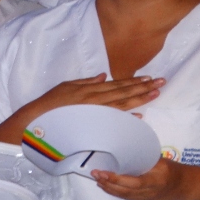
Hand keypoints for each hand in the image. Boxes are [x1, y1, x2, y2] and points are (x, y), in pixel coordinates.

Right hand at [29, 73, 163, 114]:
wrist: (38, 118)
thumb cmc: (50, 102)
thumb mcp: (67, 85)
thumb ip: (86, 81)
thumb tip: (104, 76)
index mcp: (91, 89)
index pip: (117, 84)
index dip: (134, 81)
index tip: (150, 78)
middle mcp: (95, 99)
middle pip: (124, 92)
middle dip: (144, 87)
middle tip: (162, 82)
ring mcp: (95, 111)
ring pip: (122, 104)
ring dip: (140, 99)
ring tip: (156, 93)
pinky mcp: (92, 123)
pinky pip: (113, 119)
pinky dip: (126, 117)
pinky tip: (140, 116)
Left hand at [92, 157, 187, 199]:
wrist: (186, 187)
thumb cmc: (173, 170)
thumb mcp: (160, 162)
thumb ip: (144, 159)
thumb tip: (124, 148)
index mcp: (156, 180)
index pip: (133, 182)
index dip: (116, 179)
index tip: (103, 172)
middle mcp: (151, 192)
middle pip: (125, 191)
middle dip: (108, 183)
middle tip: (95, 174)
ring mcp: (147, 199)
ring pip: (124, 196)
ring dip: (109, 188)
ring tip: (97, 180)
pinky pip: (127, 198)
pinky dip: (115, 192)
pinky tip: (106, 187)